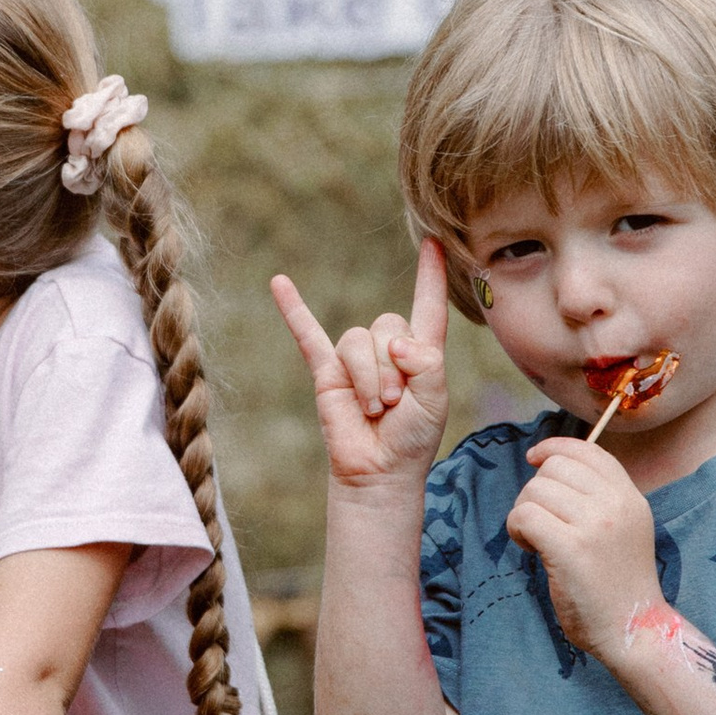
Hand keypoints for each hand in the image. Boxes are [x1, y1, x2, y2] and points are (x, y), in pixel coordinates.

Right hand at [272, 242, 450, 492]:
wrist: (378, 472)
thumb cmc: (413, 439)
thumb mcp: (436, 399)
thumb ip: (426, 361)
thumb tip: (394, 342)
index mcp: (420, 351)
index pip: (427, 306)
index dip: (431, 277)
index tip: (434, 243)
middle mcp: (386, 348)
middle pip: (387, 325)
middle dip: (392, 368)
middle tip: (395, 404)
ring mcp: (354, 359)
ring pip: (357, 340)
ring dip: (368, 378)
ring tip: (374, 409)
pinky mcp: (326, 371)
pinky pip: (308, 335)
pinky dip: (294, 310)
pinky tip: (279, 283)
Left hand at [507, 436, 660, 654]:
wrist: (633, 630)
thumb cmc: (619, 584)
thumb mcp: (625, 528)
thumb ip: (600, 498)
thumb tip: (551, 468)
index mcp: (630, 497)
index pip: (588, 450)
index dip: (554, 448)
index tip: (535, 458)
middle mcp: (615, 504)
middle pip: (554, 468)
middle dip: (536, 491)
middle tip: (542, 523)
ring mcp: (594, 525)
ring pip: (535, 490)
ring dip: (524, 513)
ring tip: (537, 541)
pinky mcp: (570, 548)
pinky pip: (524, 516)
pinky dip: (516, 530)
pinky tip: (530, 549)